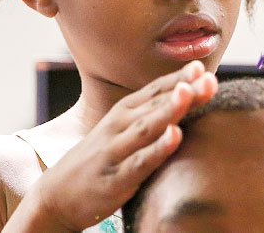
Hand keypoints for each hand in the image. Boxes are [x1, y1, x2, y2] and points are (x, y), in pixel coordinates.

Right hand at [26, 61, 217, 230]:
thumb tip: (188, 97)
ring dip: (169, 110)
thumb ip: (150, 116)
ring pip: (147, 127)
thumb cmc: (98, 161)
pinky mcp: (116, 179)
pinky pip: (140, 162)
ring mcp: (116, 151)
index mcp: (123, 112)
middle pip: (156, 104)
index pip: (155, 90)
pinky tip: (175, 136)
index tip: (202, 66)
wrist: (55, 197)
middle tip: (208, 78)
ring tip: (190, 94)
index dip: (179, 78)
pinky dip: (158, 149)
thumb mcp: (120, 132)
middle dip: (184, 90)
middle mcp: (118, 126)